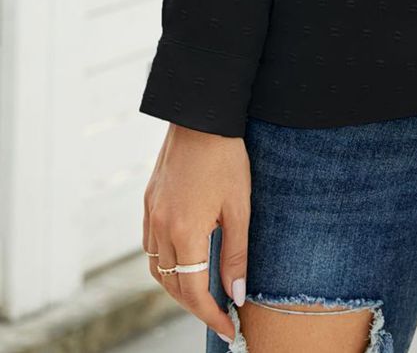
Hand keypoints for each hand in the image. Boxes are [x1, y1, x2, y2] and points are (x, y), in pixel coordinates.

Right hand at [142, 123, 250, 345]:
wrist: (200, 116)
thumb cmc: (226, 158)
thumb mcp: (240, 207)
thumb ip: (236, 253)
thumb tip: (238, 293)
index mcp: (184, 232)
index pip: (193, 291)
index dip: (211, 315)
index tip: (230, 328)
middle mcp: (160, 228)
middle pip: (172, 285)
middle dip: (195, 306)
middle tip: (220, 315)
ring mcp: (150, 215)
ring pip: (157, 269)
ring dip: (177, 286)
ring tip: (204, 294)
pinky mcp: (148, 202)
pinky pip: (150, 247)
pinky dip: (166, 263)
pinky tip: (184, 261)